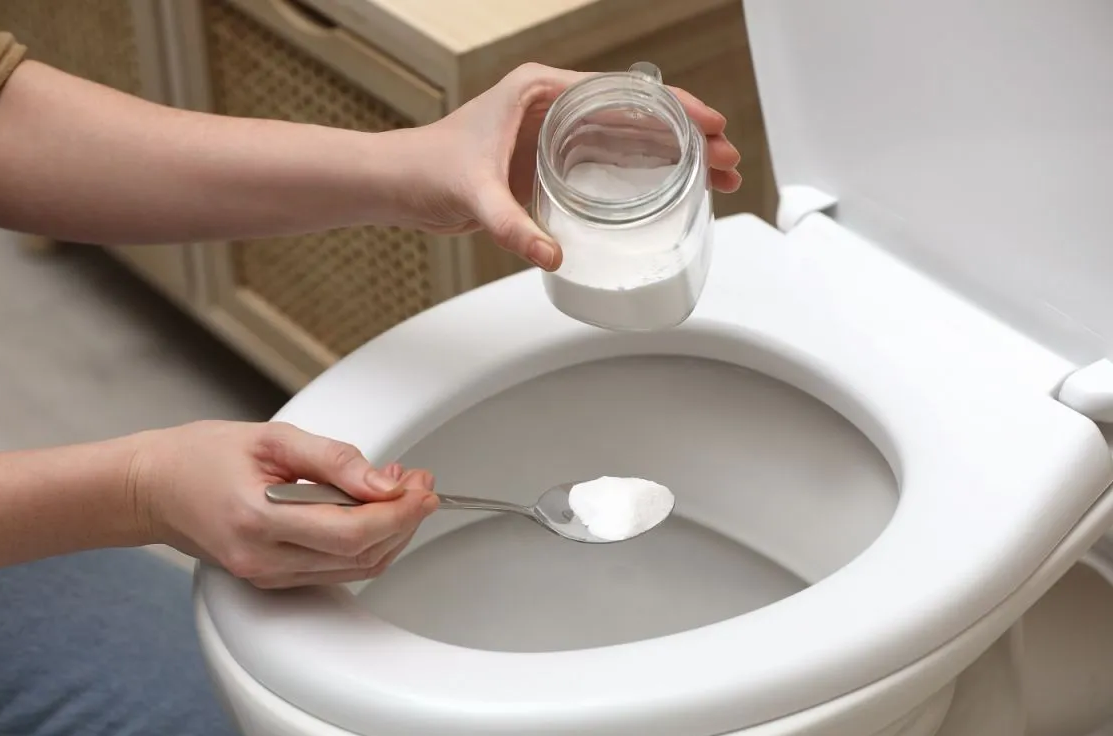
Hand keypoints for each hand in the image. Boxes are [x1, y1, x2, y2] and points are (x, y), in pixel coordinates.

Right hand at [132, 421, 437, 587]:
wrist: (151, 488)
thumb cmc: (201, 456)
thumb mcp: (271, 439)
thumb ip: (332, 460)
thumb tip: (384, 481)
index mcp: (260, 522)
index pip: (352, 533)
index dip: (398, 513)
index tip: (423, 488)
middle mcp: (265, 561)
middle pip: (361, 557)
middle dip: (403, 521)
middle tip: (420, 484)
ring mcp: (268, 577)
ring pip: (354, 569)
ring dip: (389, 533)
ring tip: (400, 492)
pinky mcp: (273, 580)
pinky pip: (336, 571)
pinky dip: (364, 543)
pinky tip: (371, 511)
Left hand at [401, 62, 741, 269]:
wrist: (397, 183)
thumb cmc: (426, 167)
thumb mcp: (474, 194)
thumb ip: (511, 226)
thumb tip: (551, 255)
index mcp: (541, 91)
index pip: (624, 92)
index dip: (674, 108)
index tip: (711, 124)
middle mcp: (553, 108)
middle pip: (637, 117)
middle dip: (688, 137)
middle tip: (728, 160)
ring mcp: (553, 136)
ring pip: (629, 142)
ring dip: (673, 158)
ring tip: (716, 178)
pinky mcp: (549, 165)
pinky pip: (608, 166)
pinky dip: (642, 177)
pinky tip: (670, 195)